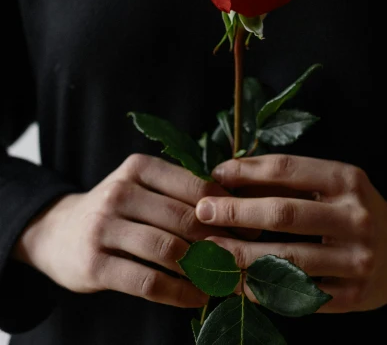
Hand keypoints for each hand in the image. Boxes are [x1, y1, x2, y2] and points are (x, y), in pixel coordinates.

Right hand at [13, 153, 260, 308]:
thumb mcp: (143, 187)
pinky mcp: (95, 264)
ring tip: (224, 281)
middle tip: (244, 259)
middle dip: (219, 242)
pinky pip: (147, 281)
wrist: (57, 233)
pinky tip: (196, 298)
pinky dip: (178, 293)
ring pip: (168, 250)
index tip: (250, 227)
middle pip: (184, 219)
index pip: (195, 186)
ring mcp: (104, 227)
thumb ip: (182, 191)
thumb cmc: (117, 210)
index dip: (227, 209)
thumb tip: (240, 208)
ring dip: (202, 270)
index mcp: (139, 167)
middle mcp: (120, 191)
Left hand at [195, 153, 386, 312]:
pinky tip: (237, 282)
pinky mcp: (353, 297)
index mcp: (347, 180)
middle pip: (283, 215)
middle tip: (201, 212)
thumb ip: (289, 179)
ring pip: (286, 260)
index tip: (216, 174)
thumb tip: (230, 174)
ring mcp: (356, 260)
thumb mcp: (333, 183)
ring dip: (240, 256)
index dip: (247, 171)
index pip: (288, 170)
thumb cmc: (355, 208)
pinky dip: (263, 289)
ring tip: (209, 251)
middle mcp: (355, 218)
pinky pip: (298, 295)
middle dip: (236, 213)